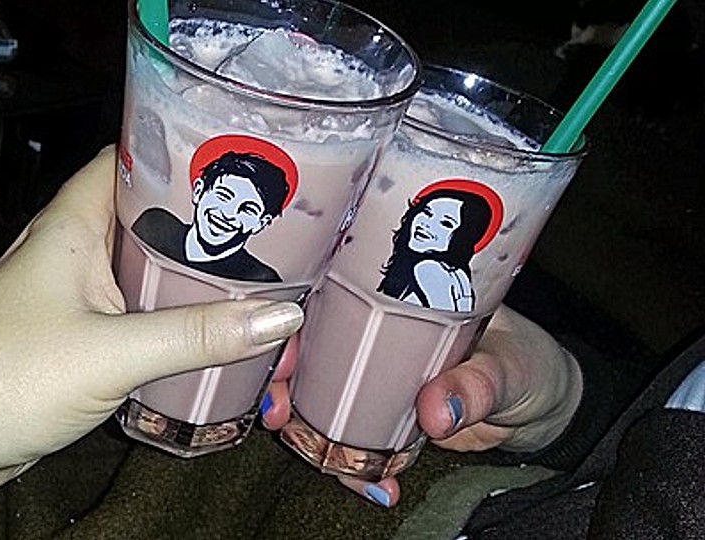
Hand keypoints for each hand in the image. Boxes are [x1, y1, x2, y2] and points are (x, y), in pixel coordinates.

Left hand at [0, 145, 303, 539]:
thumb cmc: (7, 376)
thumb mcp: (112, 352)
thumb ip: (197, 334)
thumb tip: (281, 318)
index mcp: (72, 225)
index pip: (128, 158)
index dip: (180, 151)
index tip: (239, 160)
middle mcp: (72, 251)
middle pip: (146, 219)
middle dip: (203, 225)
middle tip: (270, 229)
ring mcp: (72, 297)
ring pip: (142, 273)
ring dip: (190, 280)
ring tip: (258, 279)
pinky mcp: (75, 340)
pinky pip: (133, 319)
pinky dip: (170, 322)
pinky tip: (212, 334)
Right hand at [261, 304, 580, 507]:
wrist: (541, 407)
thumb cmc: (528, 361)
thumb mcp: (507, 365)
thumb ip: (475, 385)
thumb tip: (436, 410)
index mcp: (392, 301)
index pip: (324, 303)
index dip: (288, 326)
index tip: (275, 357)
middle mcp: (373, 338)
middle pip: (306, 358)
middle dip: (281, 387)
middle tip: (280, 418)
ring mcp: (375, 384)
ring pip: (320, 406)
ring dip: (313, 438)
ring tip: (337, 468)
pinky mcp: (384, 424)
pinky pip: (355, 445)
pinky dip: (358, 471)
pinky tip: (378, 489)